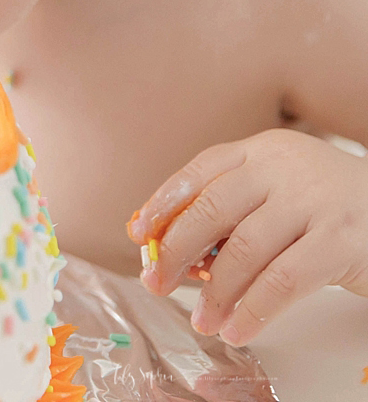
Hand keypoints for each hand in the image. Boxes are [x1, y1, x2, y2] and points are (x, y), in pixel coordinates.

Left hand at [127, 128, 367, 345]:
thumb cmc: (329, 210)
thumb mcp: (279, 192)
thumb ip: (232, 209)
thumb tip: (166, 247)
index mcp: (261, 152)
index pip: (198, 172)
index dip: (163, 204)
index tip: (140, 235)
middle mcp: (284, 169)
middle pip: (211, 209)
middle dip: (176, 251)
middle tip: (158, 283)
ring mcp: (315, 202)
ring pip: (243, 251)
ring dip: (215, 293)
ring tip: (203, 320)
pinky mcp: (341, 241)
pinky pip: (282, 281)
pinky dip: (253, 311)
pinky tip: (238, 328)